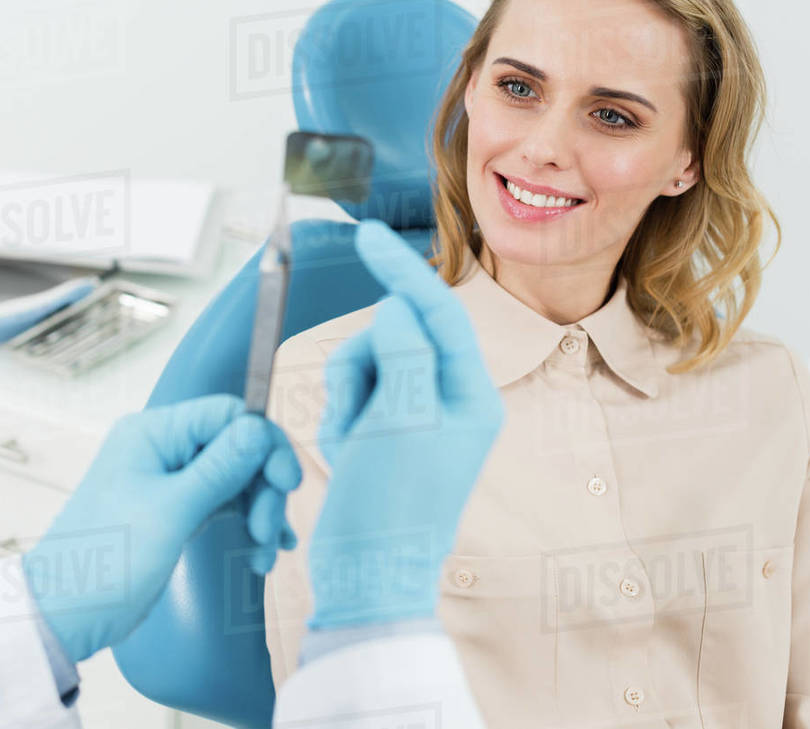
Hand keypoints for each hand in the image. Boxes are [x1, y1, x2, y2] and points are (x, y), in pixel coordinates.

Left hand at [23, 394, 299, 662]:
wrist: (65, 614)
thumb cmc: (107, 559)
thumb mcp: (172, 510)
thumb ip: (221, 467)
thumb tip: (260, 428)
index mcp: (153, 432)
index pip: (229, 415)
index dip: (266, 445)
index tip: (289, 484)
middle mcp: (162, 448)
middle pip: (238, 448)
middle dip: (264, 488)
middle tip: (271, 531)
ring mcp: (169, 480)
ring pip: (236, 479)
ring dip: (260, 513)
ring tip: (267, 553)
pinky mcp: (175, 512)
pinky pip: (224, 505)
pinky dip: (246, 525)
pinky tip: (263, 554)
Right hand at [307, 220, 503, 629]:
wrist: (366, 574)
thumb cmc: (390, 508)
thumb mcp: (401, 422)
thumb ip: (404, 351)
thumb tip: (396, 310)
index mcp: (472, 396)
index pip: (439, 313)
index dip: (402, 271)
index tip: (367, 235)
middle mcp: (451, 400)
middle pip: (393, 334)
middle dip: (360, 365)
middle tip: (354, 415)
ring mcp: (417, 415)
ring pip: (366, 360)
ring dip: (344, 394)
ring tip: (347, 441)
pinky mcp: (386, 430)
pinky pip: (353, 391)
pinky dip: (337, 414)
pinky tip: (342, 450)